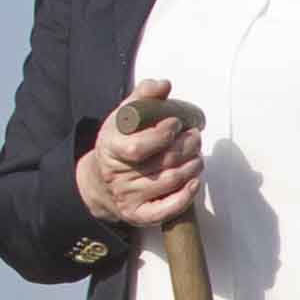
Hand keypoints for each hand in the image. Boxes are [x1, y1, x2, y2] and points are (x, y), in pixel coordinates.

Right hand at [75, 79, 204, 228]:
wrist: (101, 181)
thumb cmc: (121, 143)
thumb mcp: (124, 117)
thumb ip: (143, 97)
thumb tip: (164, 85)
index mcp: (110, 148)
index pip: (138, 146)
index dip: (162, 135)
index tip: (177, 123)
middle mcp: (116, 175)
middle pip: (162, 163)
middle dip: (186, 147)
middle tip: (196, 137)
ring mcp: (127, 197)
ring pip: (169, 182)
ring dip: (191, 167)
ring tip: (197, 155)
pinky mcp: (138, 215)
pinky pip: (165, 211)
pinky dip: (185, 197)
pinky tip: (195, 182)